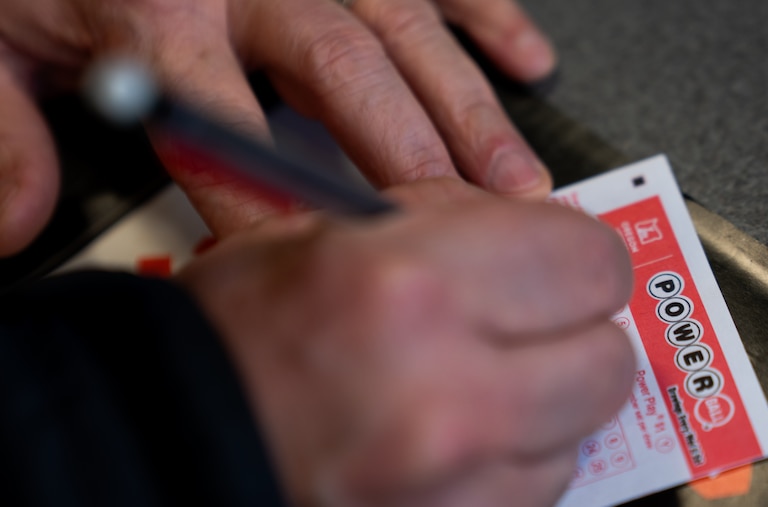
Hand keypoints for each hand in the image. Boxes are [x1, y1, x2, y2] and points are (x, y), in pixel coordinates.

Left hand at [0, 0, 555, 256]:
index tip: (313, 268)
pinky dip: (487, 14)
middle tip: (461, 228)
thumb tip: (19, 223)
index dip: (266, 203)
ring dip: (466, 108)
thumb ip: (4, 131)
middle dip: (408, 155)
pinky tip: (526, 61)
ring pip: (405, 30)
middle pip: (344, 69)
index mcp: (160, 2)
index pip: (223, 121)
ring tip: (514, 182)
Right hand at [178, 180, 634, 506]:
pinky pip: (540, 492)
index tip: (559, 259)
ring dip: (547, 400)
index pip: (587, 261)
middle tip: (531, 320)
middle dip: (577, 330)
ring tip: (477, 381)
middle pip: (608, 357)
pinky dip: (515, 457)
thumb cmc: (232, 338)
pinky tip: (459, 434)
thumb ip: (447, 220)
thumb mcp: (324, 233)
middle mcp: (446, 394)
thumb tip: (529, 227)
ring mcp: (454, 484)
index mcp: (410, 287)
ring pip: (583, 433)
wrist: (172, 441)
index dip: (577, 253)